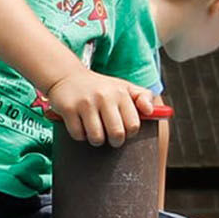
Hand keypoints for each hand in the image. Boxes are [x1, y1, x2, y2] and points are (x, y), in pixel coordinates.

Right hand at [43, 71, 157, 146]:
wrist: (67, 76)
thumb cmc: (99, 87)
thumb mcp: (124, 87)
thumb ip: (144, 97)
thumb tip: (151, 111)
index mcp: (121, 93)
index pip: (133, 125)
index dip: (129, 133)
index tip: (124, 130)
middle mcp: (104, 97)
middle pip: (116, 134)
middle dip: (114, 141)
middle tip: (111, 137)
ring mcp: (85, 103)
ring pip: (96, 137)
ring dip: (96, 140)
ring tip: (95, 132)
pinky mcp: (68, 109)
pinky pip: (78, 135)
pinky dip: (80, 135)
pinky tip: (81, 126)